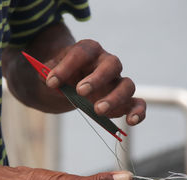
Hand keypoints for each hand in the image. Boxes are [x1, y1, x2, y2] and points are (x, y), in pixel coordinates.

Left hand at [2, 23, 145, 124]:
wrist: (68, 83)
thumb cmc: (60, 75)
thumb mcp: (48, 72)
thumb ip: (48, 74)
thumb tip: (51, 81)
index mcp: (87, 50)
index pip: (81, 52)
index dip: (67, 66)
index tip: (51, 82)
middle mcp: (106, 62)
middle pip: (112, 64)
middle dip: (97, 78)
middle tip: (80, 92)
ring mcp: (117, 81)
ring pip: (127, 84)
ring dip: (115, 98)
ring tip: (98, 111)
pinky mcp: (124, 99)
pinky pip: (138, 103)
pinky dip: (138, 111)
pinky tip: (131, 121)